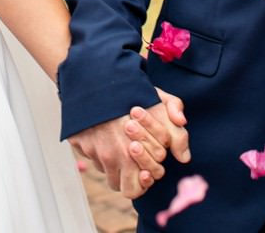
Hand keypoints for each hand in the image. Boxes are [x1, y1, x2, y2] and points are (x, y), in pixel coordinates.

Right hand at [68, 88, 189, 198]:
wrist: (95, 76)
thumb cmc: (130, 90)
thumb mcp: (160, 102)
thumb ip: (176, 131)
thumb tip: (184, 157)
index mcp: (133, 152)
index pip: (145, 182)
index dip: (151, 174)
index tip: (152, 163)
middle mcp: (112, 156)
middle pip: (127, 188)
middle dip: (136, 178)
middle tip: (139, 162)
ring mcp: (94, 152)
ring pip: (110, 177)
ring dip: (118, 169)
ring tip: (125, 152)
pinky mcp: (79, 144)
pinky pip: (94, 160)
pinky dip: (102, 154)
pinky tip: (109, 138)